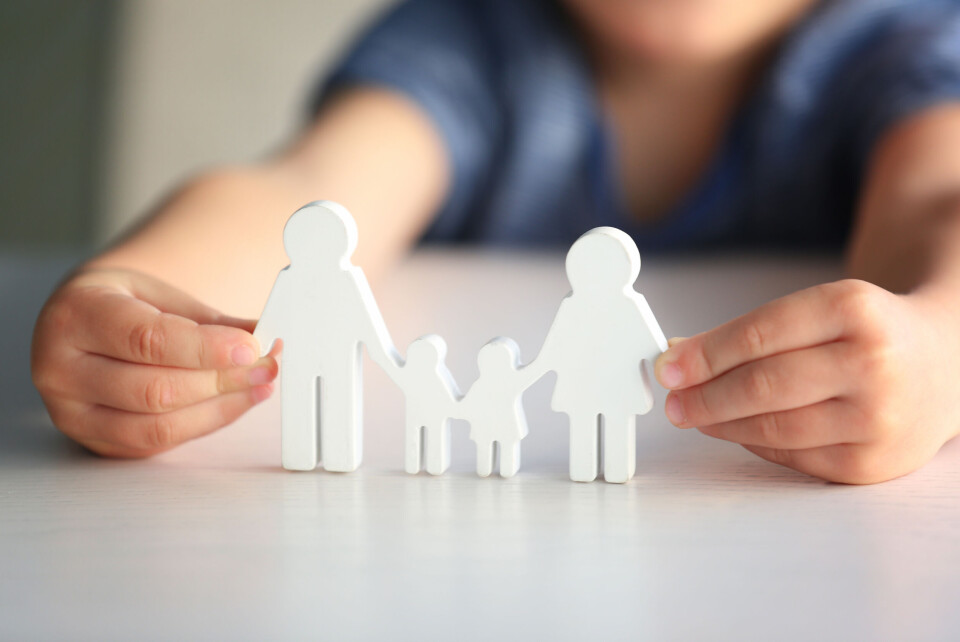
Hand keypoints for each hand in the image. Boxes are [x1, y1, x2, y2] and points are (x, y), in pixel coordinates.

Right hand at [31, 268, 278, 456]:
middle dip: (222, 380)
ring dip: (221, 407)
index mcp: (76, 315)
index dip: (205, 349)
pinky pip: (158, 443)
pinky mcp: (95, 442)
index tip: (250, 348)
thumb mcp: (162, 294)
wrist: (85, 323)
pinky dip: (205, 423)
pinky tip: (235, 402)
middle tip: (267, 366)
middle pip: (154, 390)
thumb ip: (209, 320)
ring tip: (260, 386)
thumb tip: (262, 339)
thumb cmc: (124, 304)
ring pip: (157, 425)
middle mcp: (62, 368)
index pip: (147, 339)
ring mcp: (72, 413)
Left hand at [654, 279, 959, 483]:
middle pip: (763, 386)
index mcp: (853, 310)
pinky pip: (792, 458)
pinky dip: (754, 444)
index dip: (704, 355)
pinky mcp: (871, 464)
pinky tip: (736, 430)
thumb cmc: (868, 334)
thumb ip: (751, 332)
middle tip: (673, 402)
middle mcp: (871, 364)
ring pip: (773, 428)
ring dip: (721, 424)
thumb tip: (679, 355)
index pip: (758, 335)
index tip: (668, 367)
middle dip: (704, 396)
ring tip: (694, 415)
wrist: (944, 365)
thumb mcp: (819, 310)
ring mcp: (876, 419)